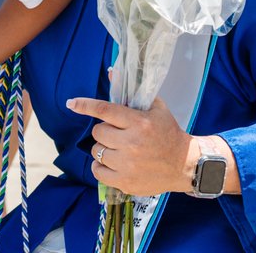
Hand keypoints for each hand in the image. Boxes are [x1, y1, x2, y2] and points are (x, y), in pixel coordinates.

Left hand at [67, 96, 195, 195]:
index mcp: (139, 122)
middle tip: (117, 133)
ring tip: (119, 149)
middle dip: (105, 130)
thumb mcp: (156, 108)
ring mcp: (127, 165)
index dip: (85, 106)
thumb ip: (132, 93)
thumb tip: (111, 73)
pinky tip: (113, 163)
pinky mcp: (125, 182)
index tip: (71, 103)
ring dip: (104, 148)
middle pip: (98, 131)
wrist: (183, 164)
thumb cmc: (168, 133)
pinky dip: (101, 166)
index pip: (105, 110)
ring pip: (97, 151)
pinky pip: (98, 171)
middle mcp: (131, 143)